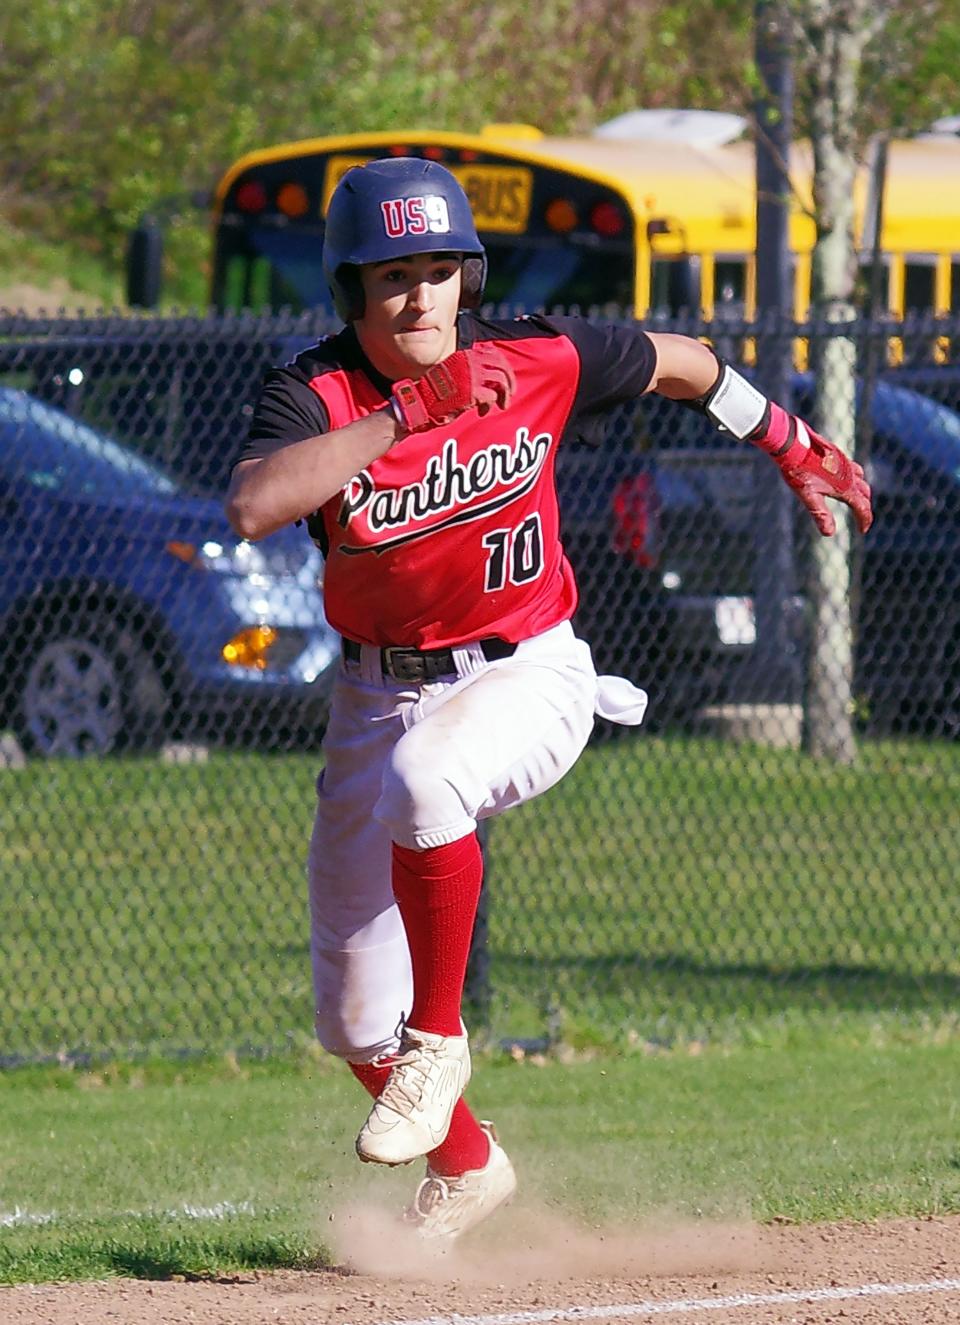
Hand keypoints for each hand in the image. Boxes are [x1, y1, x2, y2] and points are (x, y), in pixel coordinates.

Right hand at [390, 344, 514, 432]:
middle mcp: (470, 363)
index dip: (502, 366)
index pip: (492, 353)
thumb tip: (486, 380)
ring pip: (501, 380)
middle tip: (510, 393)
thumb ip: (469, 373)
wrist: (419, 403)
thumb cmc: (433, 394)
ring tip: (502, 405)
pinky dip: (490, 405)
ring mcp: (472, 377)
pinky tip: (481, 412)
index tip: (504, 379)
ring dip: (504, 394)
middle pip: (501, 365)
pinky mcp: (472, 392)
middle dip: (509, 380)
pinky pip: (492, 396)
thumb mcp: (452, 375)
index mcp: (465, 356)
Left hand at [753, 403, 873, 537]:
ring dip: (861, 490)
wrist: (793, 445)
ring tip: (855, 497)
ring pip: (860, 478)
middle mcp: (849, 474)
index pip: (862, 507)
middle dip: (864, 506)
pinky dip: (854, 476)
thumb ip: (820, 514)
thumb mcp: (808, 496)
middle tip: (861, 517)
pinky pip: (852, 467)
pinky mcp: (837, 454)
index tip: (862, 530)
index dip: (864, 520)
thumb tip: (829, 534)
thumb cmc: (799, 471)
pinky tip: (843, 477)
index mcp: (845, 487)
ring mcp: (844, 462)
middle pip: (864, 493)